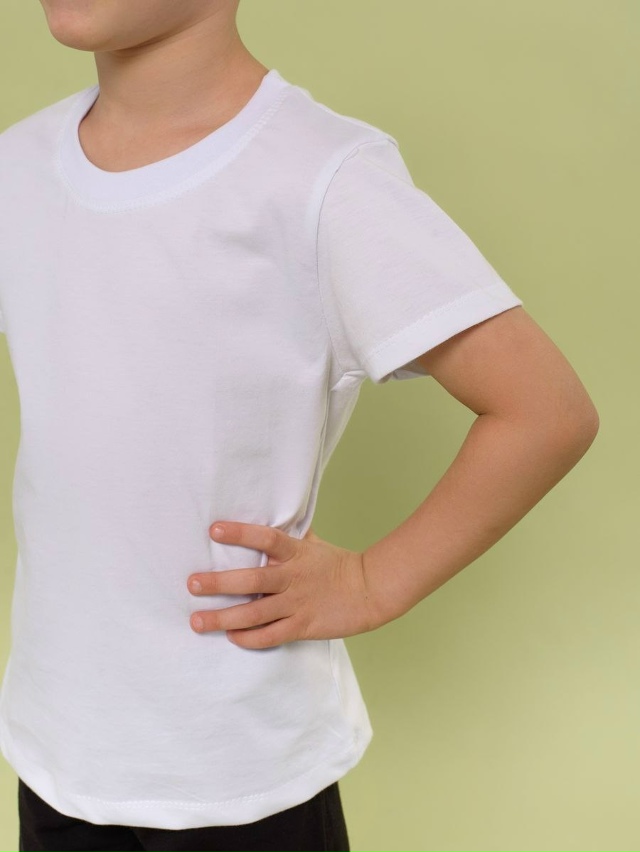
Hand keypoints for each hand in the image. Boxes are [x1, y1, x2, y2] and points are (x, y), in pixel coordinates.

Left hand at [187, 522, 384, 648]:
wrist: (370, 590)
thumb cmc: (337, 564)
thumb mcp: (313, 544)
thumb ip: (289, 534)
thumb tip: (270, 515)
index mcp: (296, 552)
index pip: (266, 537)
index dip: (240, 533)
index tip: (214, 530)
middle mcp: (293, 577)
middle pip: (252, 580)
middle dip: (219, 583)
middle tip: (192, 584)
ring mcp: (298, 604)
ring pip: (255, 614)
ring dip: (223, 618)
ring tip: (197, 621)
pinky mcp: (303, 626)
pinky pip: (271, 636)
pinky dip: (249, 639)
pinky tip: (232, 637)